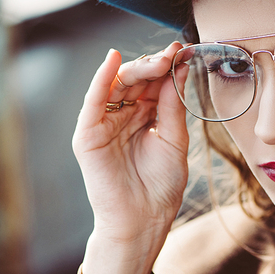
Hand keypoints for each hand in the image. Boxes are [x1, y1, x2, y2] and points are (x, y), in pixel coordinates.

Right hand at [73, 44, 188, 257]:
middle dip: (155, 65)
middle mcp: (124, 116)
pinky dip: (101, 78)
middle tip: (173, 54)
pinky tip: (114, 60)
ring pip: (116, 85)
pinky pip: (93, 101)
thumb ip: (173, 106)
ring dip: (137, 68)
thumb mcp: (174, 141)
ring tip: (158, 60)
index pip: (155, 84)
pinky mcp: (89, 134)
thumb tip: (179, 69)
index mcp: (146, 117)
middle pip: (136, 80)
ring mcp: (105, 123)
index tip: (185, 53)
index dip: (168, 68)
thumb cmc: (161, 187)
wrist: (143, 220)